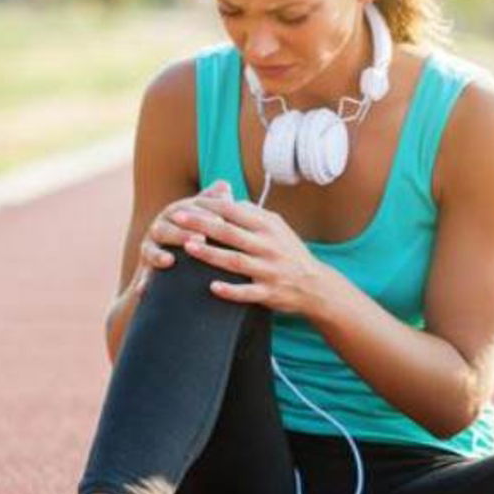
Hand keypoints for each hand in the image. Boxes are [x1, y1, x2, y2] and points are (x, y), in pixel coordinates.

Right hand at [132, 179, 233, 294]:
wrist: (174, 265)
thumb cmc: (197, 235)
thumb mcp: (206, 221)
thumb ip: (214, 204)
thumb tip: (224, 185)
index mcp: (177, 214)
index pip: (190, 212)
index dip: (206, 216)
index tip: (222, 223)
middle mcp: (160, 227)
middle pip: (169, 228)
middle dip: (184, 233)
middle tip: (201, 240)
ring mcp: (149, 247)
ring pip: (151, 249)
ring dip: (159, 255)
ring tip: (170, 261)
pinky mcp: (144, 268)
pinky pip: (142, 276)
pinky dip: (142, 282)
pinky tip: (143, 290)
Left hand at [170, 196, 329, 314]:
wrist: (316, 286)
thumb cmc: (290, 253)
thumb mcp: (278, 228)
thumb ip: (254, 214)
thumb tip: (228, 201)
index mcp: (268, 227)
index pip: (235, 211)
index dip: (211, 206)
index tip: (189, 201)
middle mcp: (268, 246)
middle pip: (230, 232)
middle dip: (202, 224)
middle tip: (177, 216)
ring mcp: (269, 270)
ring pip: (236, 260)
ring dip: (211, 253)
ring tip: (188, 247)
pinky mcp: (270, 293)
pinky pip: (248, 292)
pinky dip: (231, 290)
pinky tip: (212, 287)